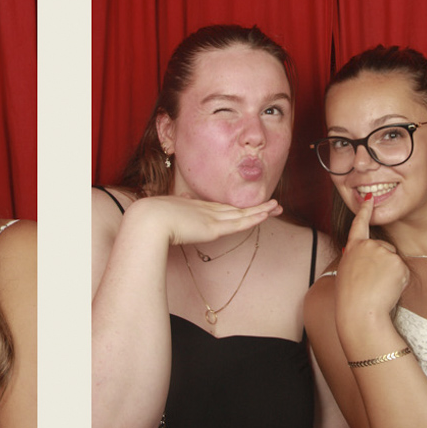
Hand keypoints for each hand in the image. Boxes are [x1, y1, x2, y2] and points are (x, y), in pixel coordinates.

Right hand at [132, 193, 280, 248]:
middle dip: (255, 207)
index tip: (247, 207)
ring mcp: (212, 217)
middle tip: (273, 204)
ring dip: (261, 210)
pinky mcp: (215, 227)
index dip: (237, 207)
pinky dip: (254, 217)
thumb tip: (182, 199)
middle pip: (237, 209)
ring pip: (243, 214)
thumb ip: (176, 210)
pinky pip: (240, 222)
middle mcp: (207, 210)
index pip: (222, 208)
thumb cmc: (151, 219)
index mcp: (196, 208)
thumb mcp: (166, 213)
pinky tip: (266, 214)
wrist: (149, 220)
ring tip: (277, 207)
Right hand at [334, 201, 410, 324]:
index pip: (359, 224)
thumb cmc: (351, 298)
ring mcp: (384, 252)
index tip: (369, 198)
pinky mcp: (397, 263)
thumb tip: (367, 259)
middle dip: (384, 264)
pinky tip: (388, 289)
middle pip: (385, 248)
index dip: (364, 210)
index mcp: (353, 248)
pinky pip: (403, 272)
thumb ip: (357, 260)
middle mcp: (368, 245)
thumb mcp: (347, 272)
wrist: (360, 311)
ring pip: (395, 261)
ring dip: (391, 274)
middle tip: (372, 283)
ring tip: (378, 288)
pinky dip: (399, 282)